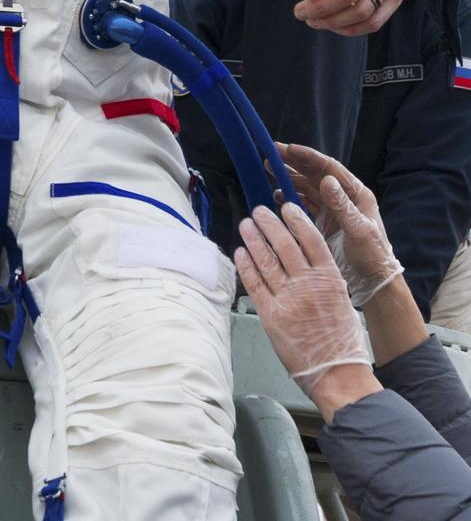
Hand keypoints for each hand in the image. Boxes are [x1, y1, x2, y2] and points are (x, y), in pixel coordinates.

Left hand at [235, 205, 375, 414]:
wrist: (337, 374)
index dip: (297, 220)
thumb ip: (324, 278)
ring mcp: (288, 299)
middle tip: (259, 211)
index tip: (287, 208)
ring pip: (266, 260)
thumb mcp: (342, 301)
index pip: (311, 240)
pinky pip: (254, 283)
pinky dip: (246, 265)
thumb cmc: (342, 340)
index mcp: (330, 279)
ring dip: (253, 239)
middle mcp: (308, 285)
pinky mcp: (271, 315)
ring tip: (246, 225)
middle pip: (284, 244)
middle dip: (269, 224)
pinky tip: (240, 252)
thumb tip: (305, 257)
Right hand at [274, 143, 403, 305]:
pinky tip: (277, 195)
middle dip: (294, 163)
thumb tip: (326, 180)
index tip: (288, 149)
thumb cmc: (372, 254)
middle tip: (271, 153)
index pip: (329, 168)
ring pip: (308, 186)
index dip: (308, 157)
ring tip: (269, 170)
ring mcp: (333, 208)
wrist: (374, 280)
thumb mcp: (359, 230)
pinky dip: (290, 197)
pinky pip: (305, 203)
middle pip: (315, 173)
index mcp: (356, 193)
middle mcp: (343, 196)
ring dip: (289, 177)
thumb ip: (342, 206)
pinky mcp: (325, 221)